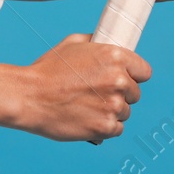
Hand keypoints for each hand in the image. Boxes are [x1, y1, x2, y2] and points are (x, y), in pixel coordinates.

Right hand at [6, 32, 151, 140]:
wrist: (29, 97)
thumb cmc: (47, 70)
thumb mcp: (72, 43)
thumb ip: (97, 44)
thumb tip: (107, 44)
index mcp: (114, 56)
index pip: (144, 71)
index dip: (134, 75)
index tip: (125, 79)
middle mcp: (119, 80)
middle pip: (135, 93)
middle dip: (120, 94)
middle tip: (96, 93)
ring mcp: (114, 105)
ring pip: (125, 112)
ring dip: (110, 111)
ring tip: (87, 106)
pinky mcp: (106, 127)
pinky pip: (116, 129)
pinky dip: (104, 127)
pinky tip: (87, 118)